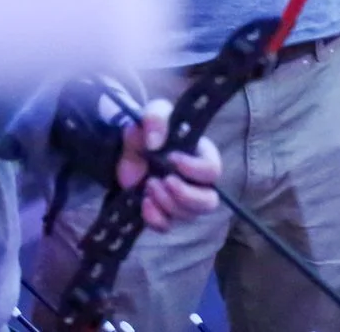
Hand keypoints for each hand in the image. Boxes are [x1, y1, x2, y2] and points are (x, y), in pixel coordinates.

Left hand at [117, 98, 220, 232]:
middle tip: (164, 181)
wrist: (127, 149)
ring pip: (188, 216)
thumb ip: (155, 119)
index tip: (172, 159)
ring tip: (149, 185)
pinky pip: (166, 226)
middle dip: (185, 195)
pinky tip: (144, 202)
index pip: (212, 170)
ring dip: (166, 203)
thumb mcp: (153, 114)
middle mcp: (197, 182)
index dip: (195, 169)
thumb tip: (155, 142)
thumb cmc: (151, 130)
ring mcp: (182, 201)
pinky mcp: (165, 213)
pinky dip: (154, 218)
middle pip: (209, 202)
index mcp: (201, 156)